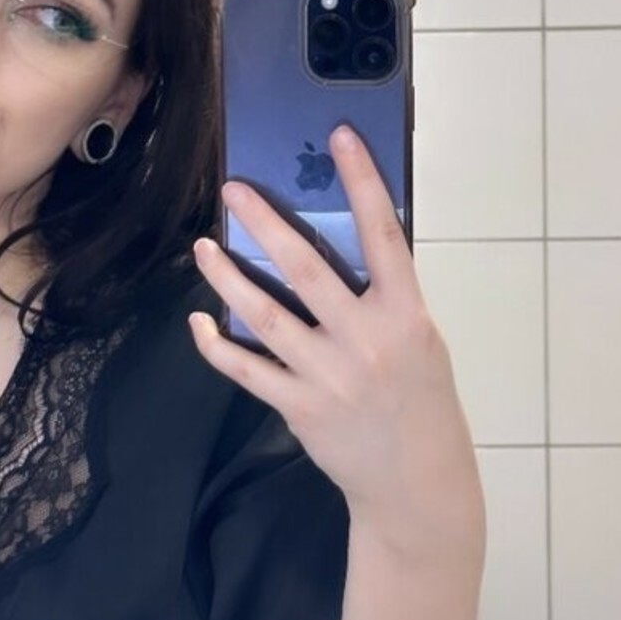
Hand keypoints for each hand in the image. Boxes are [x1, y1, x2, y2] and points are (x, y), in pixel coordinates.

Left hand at [189, 125, 484, 576]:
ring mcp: (328, 375)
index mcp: (407, 315)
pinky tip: (199, 322)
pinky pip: (247, 368)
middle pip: (306, 269)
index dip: (362, 182)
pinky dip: (217, 345)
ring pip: (264, 316)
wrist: (416, 482)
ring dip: (228, 278)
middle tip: (233, 191)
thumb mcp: (420, 342)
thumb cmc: (422, 402)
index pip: (383, 235)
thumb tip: (339, 249)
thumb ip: (386, 300)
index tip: (340, 137)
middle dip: (265, 224)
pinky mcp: (299, 407)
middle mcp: (367, 339)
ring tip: (203, 247)